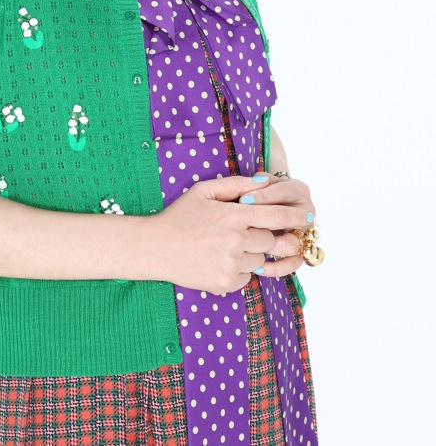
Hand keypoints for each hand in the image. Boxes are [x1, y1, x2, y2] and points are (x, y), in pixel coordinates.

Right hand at [151, 175, 315, 295]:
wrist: (156, 247)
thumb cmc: (180, 216)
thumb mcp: (204, 191)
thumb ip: (236, 184)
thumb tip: (264, 181)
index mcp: (233, 216)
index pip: (275, 216)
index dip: (294, 216)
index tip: (308, 216)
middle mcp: (236, 241)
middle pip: (272, 241)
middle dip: (272, 237)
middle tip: (266, 233)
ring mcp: (232, 265)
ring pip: (260, 260)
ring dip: (253, 253)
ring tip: (229, 245)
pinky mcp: (226, 284)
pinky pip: (247, 277)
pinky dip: (241, 269)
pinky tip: (220, 259)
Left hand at [237, 174, 316, 276]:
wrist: (258, 210)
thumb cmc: (254, 194)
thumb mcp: (253, 183)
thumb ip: (254, 181)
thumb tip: (256, 181)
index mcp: (297, 190)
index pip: (284, 191)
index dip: (264, 196)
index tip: (243, 200)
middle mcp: (305, 211)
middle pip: (291, 218)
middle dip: (267, 221)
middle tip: (247, 225)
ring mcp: (304, 232)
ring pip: (294, 242)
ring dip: (273, 246)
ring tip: (251, 249)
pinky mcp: (299, 252)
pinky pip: (293, 262)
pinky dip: (277, 266)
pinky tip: (258, 266)